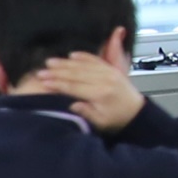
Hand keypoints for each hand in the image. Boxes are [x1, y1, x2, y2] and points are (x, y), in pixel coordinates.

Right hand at [30, 51, 145, 133]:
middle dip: (57, 72)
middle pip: (76, 73)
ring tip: (50, 62)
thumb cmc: (116, 120)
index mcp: (101, 93)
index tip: (43, 82)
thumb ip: (86, 112)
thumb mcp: (100, 122)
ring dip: (65, 63)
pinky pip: (96, 59)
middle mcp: (105, 80)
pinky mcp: (112, 69)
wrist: (137, 113)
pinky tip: (71, 54)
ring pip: (84, 65)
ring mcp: (109, 72)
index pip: (74, 86)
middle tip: (41, 71)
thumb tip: (71, 104)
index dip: (57, 84)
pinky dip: (83, 56)